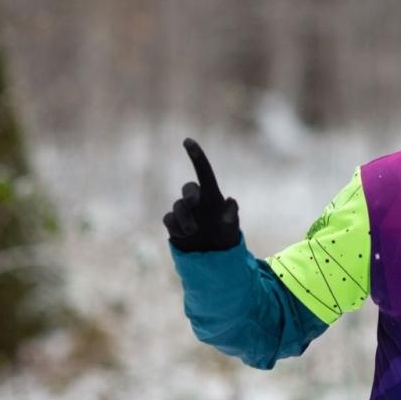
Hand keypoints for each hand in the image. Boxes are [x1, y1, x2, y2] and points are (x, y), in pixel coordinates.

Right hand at [164, 138, 240, 252]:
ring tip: (194, 231)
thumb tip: (231, 201)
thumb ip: (231, 215)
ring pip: (178, 206)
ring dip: (185, 218)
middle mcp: (197, 201)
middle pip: (188, 189)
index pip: (204, 172)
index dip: (196, 156)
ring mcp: (184, 212)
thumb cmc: (225, 239)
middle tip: (195, 202)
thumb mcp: (231, 228)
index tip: (188, 141)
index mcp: (212, 196)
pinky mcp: (173, 224)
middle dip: (190, 194)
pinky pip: (169, 219)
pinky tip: (185, 236)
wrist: (212, 259)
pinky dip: (176, 227)